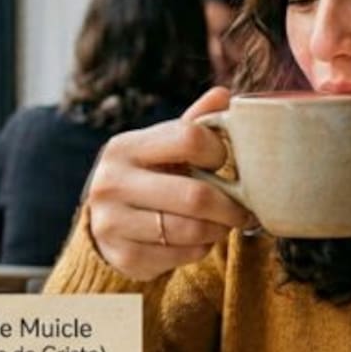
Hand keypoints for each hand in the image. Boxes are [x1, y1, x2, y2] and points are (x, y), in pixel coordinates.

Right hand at [85, 87, 252, 280]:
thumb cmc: (148, 177)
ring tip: (224, 223)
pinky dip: (201, 249)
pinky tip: (199, 240)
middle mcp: (111, 183)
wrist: (106, 225)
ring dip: (219, 229)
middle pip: (195, 196)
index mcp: (125, 147)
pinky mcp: (124, 256)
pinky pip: (182, 255)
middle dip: (230, 205)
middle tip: (244, 209)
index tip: (222, 162)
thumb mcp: (163, 147)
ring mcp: (113, 223)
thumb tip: (225, 95)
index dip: (217, 151)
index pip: (189, 138)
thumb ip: (194, 123)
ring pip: (192, 230)